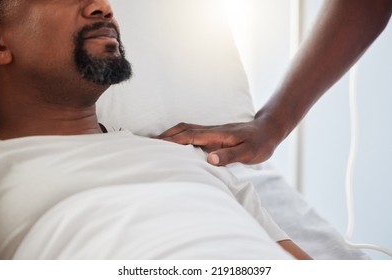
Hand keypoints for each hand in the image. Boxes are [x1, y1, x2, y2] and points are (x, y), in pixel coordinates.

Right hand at [157, 115, 284, 165]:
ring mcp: (211, 132)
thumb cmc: (260, 142)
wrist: (268, 129)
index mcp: (216, 134)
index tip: (154, 145)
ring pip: (185, 130)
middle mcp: (210, 131)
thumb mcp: (249, 152)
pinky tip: (175, 146)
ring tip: (155, 144)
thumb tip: (209, 159)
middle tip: (146, 143)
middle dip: (164, 136)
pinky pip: (192, 134)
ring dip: (169, 135)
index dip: (171, 140)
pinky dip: (179, 138)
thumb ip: (230, 155)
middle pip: (182, 130)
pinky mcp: (213, 136)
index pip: (189, 136)